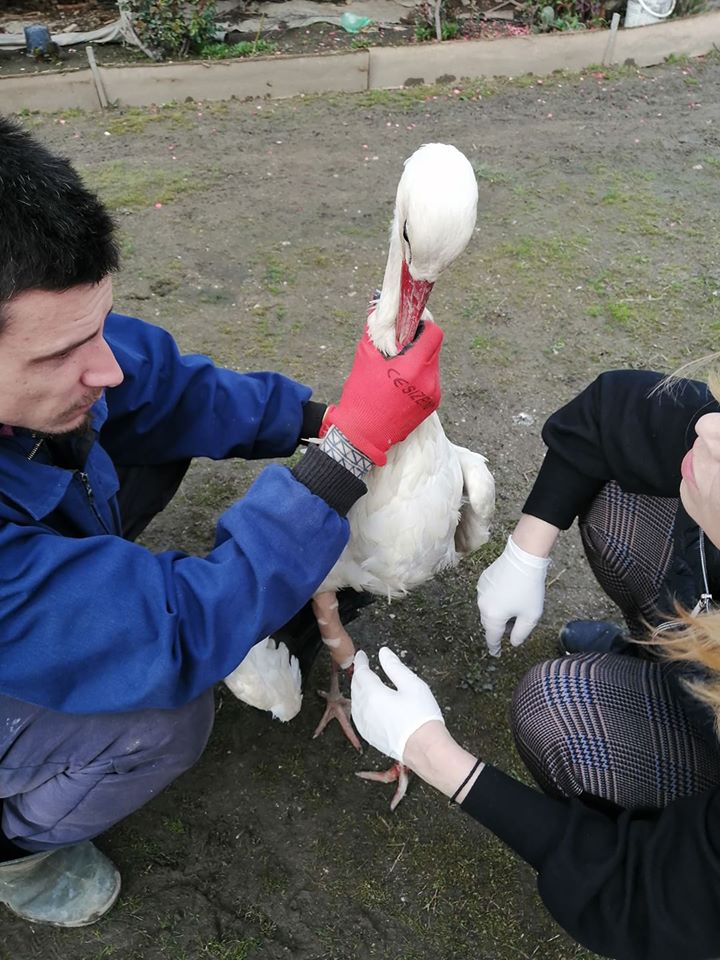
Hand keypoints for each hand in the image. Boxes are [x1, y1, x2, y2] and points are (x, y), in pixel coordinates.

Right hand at [323, 321, 443, 464]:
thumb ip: (376, 332)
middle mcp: (429, 380)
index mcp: (415, 367)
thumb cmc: (361, 397)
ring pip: (433, 364)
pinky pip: (430, 381)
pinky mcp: (431, 405)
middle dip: (419, 342)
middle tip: (400, 345)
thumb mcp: (365, 358)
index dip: (423, 325)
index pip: (434, 333)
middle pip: (434, 348)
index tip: (409, 326)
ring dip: (419, 360)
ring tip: (398, 367)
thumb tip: (380, 310)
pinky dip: (419, 376)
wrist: (363, 436)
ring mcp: (433, 395)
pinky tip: (401, 382)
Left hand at [351, 648, 443, 761]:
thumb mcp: (412, 685)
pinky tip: (368, 704)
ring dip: (359, 689)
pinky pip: (359, 715)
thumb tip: (383, 652)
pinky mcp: (369, 736)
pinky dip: (360, 704)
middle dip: (359, 675)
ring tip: (367, 683)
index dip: (361, 661)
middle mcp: (364, 710)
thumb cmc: (421, 716)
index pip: (361, 672)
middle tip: (365, 667)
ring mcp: (365, 725)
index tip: (362, 655)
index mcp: (373, 694)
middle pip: (356, 686)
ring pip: (356, 701)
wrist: (425, 749)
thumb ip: (395, 666)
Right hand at [476, 535, 549, 656]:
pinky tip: (510, 592)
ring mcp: (481, 591)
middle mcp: (482, 605)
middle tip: (514, 625)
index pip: (492, 637)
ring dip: (498, 612)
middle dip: (500, 627)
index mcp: (493, 616)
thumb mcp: (531, 616)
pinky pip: (488, 595)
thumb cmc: (529, 588)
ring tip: (515, 605)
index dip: (495, 647)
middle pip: (489, 623)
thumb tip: (513, 642)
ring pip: (488, 608)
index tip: (496, 654)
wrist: (523, 558)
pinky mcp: (483, 580)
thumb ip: (521, 633)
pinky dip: (496, 599)